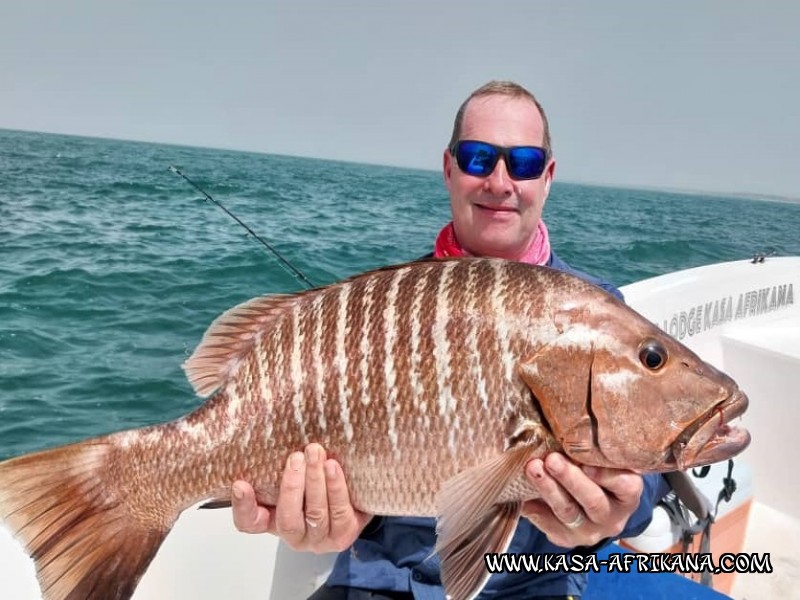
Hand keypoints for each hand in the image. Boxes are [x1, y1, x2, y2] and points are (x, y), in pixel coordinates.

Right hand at [231, 443, 372, 552]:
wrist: (355, 496)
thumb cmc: (317, 481)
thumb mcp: (295, 473)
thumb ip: (278, 462)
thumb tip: (271, 424)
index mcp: (273, 521)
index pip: (249, 523)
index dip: (243, 507)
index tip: (240, 484)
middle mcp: (295, 535)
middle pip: (287, 520)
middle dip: (292, 487)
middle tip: (296, 457)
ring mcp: (320, 538)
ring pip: (315, 514)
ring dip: (315, 482)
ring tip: (315, 453)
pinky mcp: (344, 534)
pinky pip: (340, 512)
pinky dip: (336, 488)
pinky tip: (333, 467)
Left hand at [521, 453, 642, 547]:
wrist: (591, 505)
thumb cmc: (598, 471)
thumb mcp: (606, 462)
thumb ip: (595, 451)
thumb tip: (568, 423)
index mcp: (628, 494)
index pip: (625, 486)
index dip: (606, 476)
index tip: (585, 461)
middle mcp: (613, 517)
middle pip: (593, 501)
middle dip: (570, 479)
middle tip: (551, 460)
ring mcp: (590, 531)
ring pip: (568, 513)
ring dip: (548, 489)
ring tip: (532, 468)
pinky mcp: (567, 539)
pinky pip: (549, 526)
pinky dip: (534, 508)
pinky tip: (523, 493)